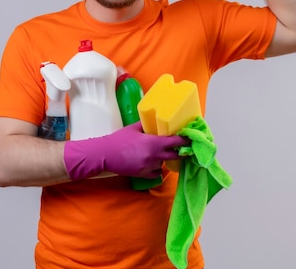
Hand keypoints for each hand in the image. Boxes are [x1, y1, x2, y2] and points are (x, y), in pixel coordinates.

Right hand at [64, 121, 188, 179]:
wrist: (105, 154)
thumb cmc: (118, 140)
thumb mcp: (134, 128)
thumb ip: (146, 125)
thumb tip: (155, 120)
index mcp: (154, 143)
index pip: (176, 142)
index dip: (185, 140)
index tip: (190, 138)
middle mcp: (154, 156)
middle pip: (176, 156)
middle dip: (180, 152)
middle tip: (183, 148)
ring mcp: (149, 166)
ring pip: (165, 164)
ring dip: (164, 160)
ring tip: (159, 154)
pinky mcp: (143, 174)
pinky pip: (156, 173)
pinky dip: (156, 169)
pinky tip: (151, 163)